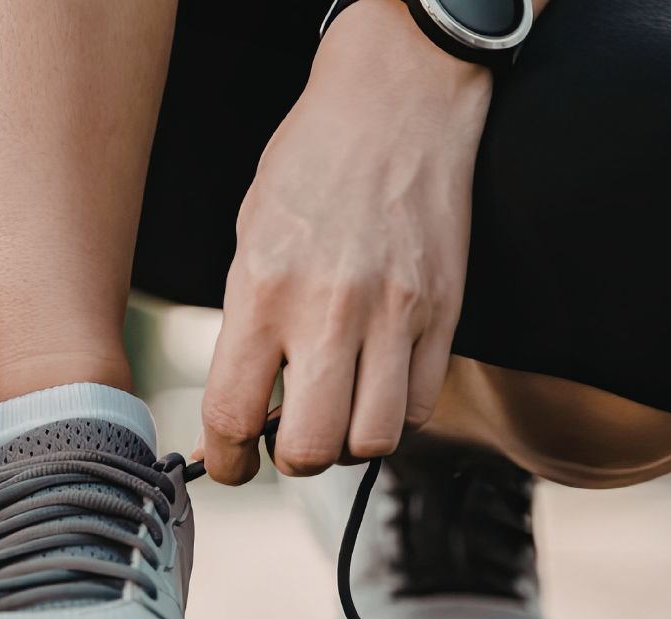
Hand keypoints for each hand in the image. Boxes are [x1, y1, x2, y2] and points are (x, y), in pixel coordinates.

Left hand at [200, 0, 492, 482]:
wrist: (397, 102)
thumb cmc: (312, 165)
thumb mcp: (250, 238)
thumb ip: (248, 325)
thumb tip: (246, 405)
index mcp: (264, 290)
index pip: (234, 414)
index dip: (225, 459)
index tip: (228, 463)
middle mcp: (330, 310)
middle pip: (310, 448)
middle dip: (288, 462)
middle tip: (282, 443)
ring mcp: (395, 315)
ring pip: (375, 441)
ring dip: (347, 444)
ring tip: (334, 415)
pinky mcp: (445, 314)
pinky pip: (421, 407)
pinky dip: (395, 417)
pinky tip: (375, 388)